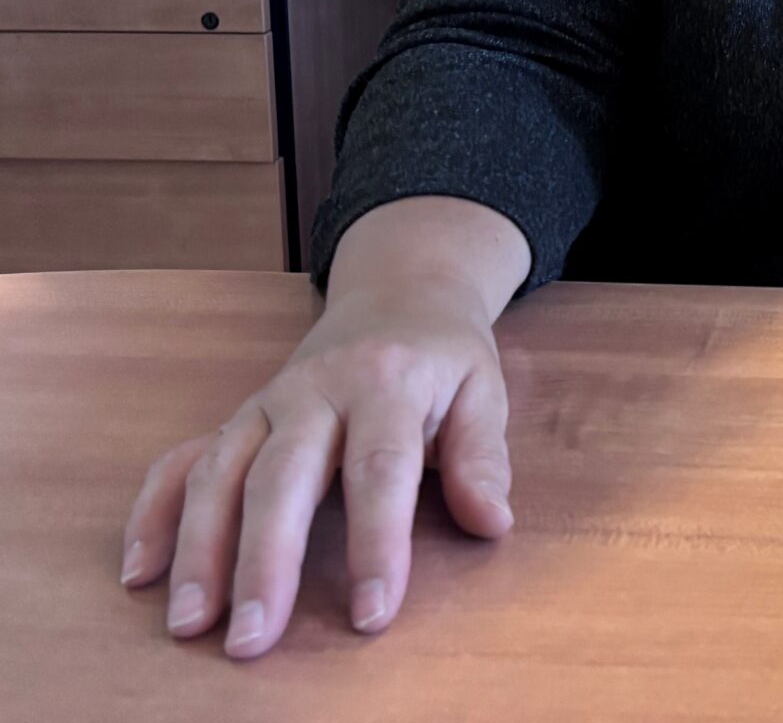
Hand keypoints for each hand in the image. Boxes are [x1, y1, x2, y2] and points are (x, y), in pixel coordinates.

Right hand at [119, 275, 514, 658]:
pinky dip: (153, 511)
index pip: (380, 466)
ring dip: (199, 548)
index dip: (376, 541)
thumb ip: (483, 456)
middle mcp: (316, 390)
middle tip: (252, 641)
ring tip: (190, 625)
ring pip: (221, 471)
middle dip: (265, 559)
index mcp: (387, 381)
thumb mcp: (482, 390)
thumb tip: (491, 521)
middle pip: (282, 474)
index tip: (373, 614)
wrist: (398, 294)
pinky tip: (139, 571)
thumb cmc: (442, 358)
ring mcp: (266, 403)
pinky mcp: (236, 418)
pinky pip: (182, 460)